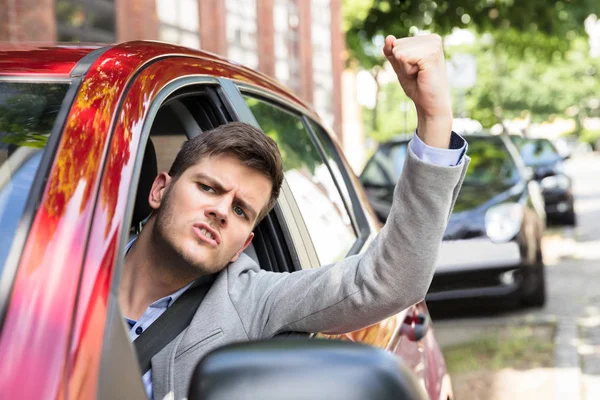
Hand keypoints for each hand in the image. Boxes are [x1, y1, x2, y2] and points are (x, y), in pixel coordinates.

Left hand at [383, 34, 451, 148]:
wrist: (430, 105)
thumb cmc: (417, 86)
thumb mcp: (400, 66)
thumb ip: (392, 52)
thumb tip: (388, 37)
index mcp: (428, 39)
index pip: (397, 43)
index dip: (400, 61)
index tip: (415, 70)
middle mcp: (433, 39)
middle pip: (397, 45)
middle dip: (402, 64)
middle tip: (417, 74)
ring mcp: (433, 45)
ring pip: (399, 51)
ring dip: (405, 68)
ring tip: (420, 75)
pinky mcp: (431, 54)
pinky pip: (403, 57)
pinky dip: (407, 70)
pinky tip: (421, 75)